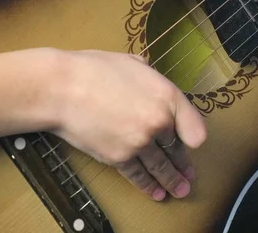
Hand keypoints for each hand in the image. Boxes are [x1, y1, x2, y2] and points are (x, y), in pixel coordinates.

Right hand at [45, 49, 206, 200]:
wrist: (62, 88)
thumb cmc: (94, 69)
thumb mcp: (134, 63)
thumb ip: (151, 77)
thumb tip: (152, 84)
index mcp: (168, 96)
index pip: (194, 126)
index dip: (194, 137)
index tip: (193, 145)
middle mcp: (159, 122)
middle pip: (178, 150)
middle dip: (183, 165)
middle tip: (189, 176)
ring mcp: (140, 143)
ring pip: (161, 167)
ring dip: (172, 181)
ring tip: (180, 190)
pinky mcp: (119, 157)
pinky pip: (139, 175)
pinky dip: (148, 186)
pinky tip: (157, 193)